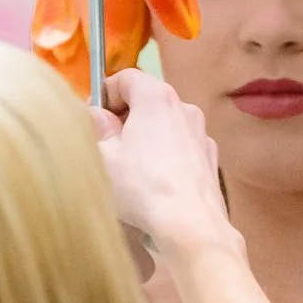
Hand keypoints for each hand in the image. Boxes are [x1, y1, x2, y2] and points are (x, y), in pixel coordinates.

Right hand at [94, 69, 238, 258]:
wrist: (190, 225)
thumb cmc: (141, 186)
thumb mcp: (102, 156)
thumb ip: (95, 128)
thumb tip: (96, 116)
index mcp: (157, 97)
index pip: (126, 77)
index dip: (104, 93)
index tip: (92, 117)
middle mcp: (184, 108)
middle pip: (147, 102)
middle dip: (123, 119)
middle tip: (104, 145)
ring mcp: (201, 135)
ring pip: (165, 128)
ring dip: (144, 140)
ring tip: (127, 169)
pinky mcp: (210, 161)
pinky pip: (180, 150)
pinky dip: (164, 158)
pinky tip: (153, 185)